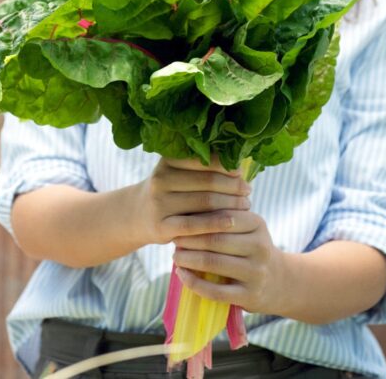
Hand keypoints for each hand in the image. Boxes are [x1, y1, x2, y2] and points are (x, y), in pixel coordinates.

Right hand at [133, 156, 251, 245]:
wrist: (138, 214)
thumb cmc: (170, 191)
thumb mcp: (177, 172)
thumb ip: (202, 167)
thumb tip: (240, 167)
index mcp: (168, 161)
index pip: (204, 159)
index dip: (226, 165)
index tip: (240, 172)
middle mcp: (161, 179)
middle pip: (208, 181)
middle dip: (233, 186)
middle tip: (248, 191)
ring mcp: (159, 203)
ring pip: (204, 202)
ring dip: (231, 204)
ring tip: (245, 205)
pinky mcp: (161, 226)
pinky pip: (194, 225)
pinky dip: (216, 224)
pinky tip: (232, 222)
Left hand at [171, 210, 288, 314]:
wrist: (279, 281)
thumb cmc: (251, 248)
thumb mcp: (246, 228)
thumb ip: (223, 216)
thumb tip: (183, 208)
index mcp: (257, 224)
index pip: (222, 216)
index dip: (197, 218)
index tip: (179, 218)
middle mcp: (260, 247)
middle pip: (215, 240)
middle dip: (189, 239)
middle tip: (173, 238)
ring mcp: (256, 273)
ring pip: (213, 263)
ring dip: (188, 259)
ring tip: (175, 256)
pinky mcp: (249, 296)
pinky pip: (215, 290)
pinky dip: (193, 282)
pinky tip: (182, 274)